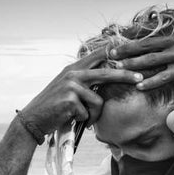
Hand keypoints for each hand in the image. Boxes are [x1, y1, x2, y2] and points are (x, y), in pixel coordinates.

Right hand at [19, 50, 142, 136]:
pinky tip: (70, 119)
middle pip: (105, 73)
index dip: (115, 54)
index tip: (131, 53)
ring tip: (83, 119)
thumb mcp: (68, 88)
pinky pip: (88, 113)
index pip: (97, 56)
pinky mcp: (70, 99)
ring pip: (98, 101)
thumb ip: (85, 81)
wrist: (33, 119)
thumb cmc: (54, 107)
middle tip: (140, 78)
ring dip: (93, 115)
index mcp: (73, 68)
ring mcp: (71, 85)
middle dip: (125, 75)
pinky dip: (83, 120)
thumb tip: (108, 76)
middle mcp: (72, 73)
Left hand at [109, 27, 173, 91]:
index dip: (132, 37)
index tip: (118, 40)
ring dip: (134, 65)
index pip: (149, 33)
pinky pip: (164, 76)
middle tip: (111, 53)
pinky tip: (139, 86)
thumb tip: (159, 34)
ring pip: (151, 60)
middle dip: (127, 49)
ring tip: (119, 69)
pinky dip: (151, 82)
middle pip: (146, 44)